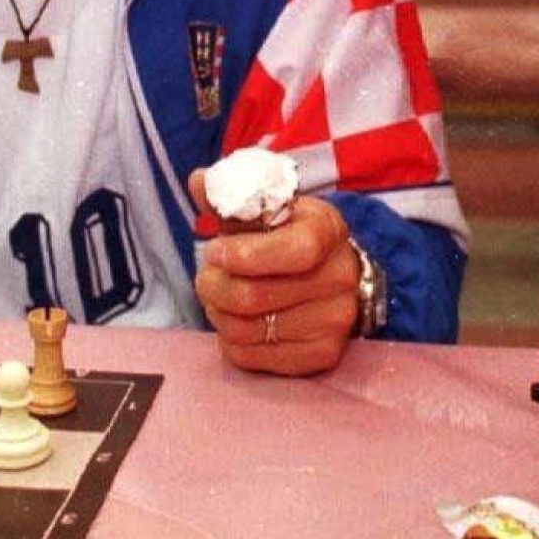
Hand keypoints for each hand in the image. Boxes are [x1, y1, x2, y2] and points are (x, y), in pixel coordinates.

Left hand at [190, 171, 359, 375]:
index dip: (245, 255)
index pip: (296, 250)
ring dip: (218, 314)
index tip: (214, 252)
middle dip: (213, 286)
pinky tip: (238, 321)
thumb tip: (199, 180)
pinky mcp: (321, 356)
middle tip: (206, 277)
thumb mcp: (265, 211)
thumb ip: (229, 198)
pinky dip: (231, 341)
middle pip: (254, 297)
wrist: (331, 276)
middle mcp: (340, 278)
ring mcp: (334, 321)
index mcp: (328, 231)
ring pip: (245, 330)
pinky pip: (251, 357)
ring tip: (219, 298)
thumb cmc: (287, 238)